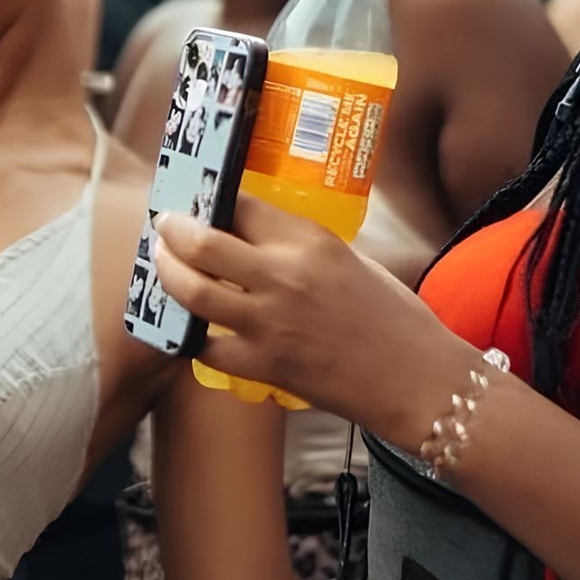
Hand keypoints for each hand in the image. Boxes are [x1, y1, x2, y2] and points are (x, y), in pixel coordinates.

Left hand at [153, 198, 469, 440]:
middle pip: (202, 242)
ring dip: (167, 275)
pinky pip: (205, 346)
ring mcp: (269, 323)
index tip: (198, 199)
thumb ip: (298, 247)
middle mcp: (284, 275)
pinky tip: (185, 326)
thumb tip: (248, 236)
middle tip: (162, 226)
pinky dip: (189, 335)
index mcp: (310, 240)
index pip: (242, 204)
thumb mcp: (349, 259)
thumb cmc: (394, 317)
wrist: (417, 379)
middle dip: (171, 230)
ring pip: (192, 292)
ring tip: (161, 265)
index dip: (213, 199)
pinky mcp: (263, 366)